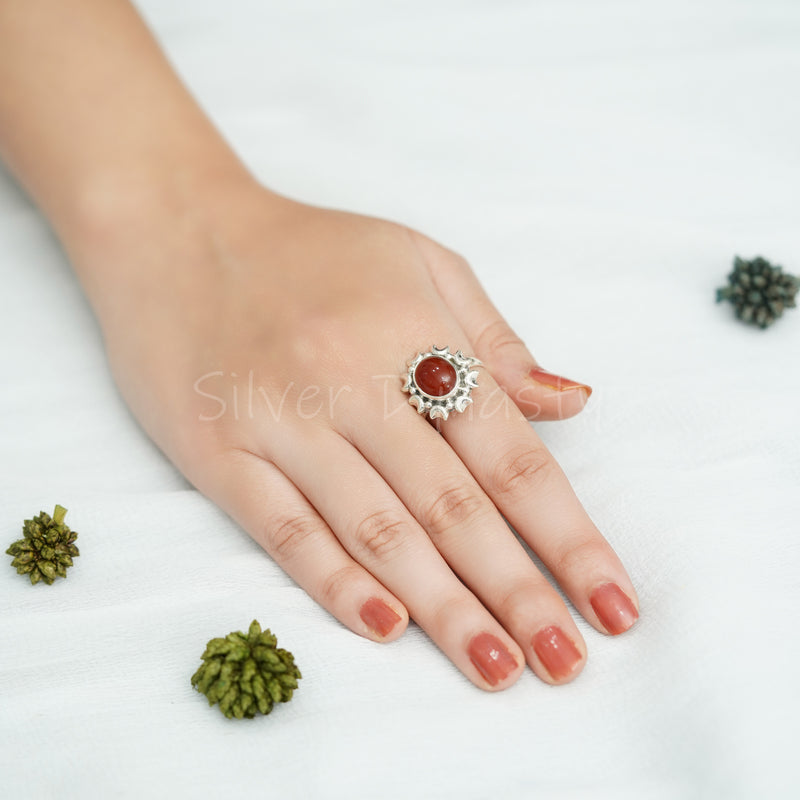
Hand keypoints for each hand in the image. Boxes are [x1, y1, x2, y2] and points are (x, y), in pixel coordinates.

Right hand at [85, 184, 638, 689]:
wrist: (177, 231)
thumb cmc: (310, 250)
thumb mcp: (418, 262)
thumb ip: (495, 341)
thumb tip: (572, 405)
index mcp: (415, 334)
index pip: (510, 456)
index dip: (569, 536)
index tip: (615, 602)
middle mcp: (353, 382)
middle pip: (454, 507)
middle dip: (518, 591)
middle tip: (567, 663)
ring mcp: (283, 421)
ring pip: (378, 530)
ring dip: (444, 608)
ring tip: (499, 668)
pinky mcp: (221, 453)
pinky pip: (285, 527)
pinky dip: (336, 580)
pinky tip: (386, 627)